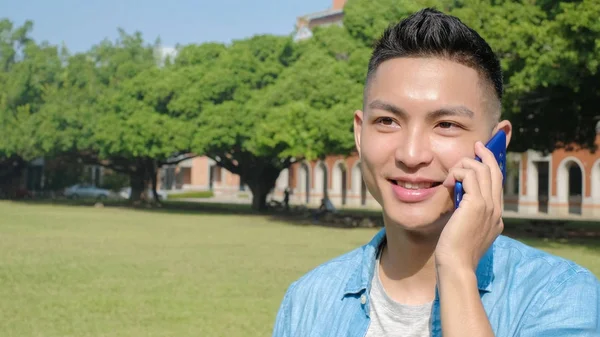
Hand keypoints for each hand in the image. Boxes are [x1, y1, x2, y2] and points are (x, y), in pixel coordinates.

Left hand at [436, 141, 503, 271]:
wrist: (457, 265)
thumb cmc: (455, 251)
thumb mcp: (465, 229)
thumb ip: (468, 213)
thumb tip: (461, 197)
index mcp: (496, 216)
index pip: (497, 184)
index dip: (492, 166)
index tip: (483, 155)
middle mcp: (496, 209)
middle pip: (495, 172)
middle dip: (485, 155)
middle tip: (476, 145)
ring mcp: (489, 207)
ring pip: (482, 170)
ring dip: (464, 166)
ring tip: (451, 175)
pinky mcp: (476, 205)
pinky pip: (469, 176)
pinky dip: (458, 173)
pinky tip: (448, 183)